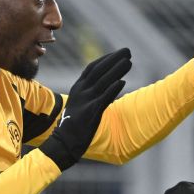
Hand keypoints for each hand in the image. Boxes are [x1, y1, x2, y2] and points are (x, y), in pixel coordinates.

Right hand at [39, 49, 131, 169]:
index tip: (119, 53)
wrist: (63, 142)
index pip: (92, 68)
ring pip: (103, 82)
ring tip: (130, 62)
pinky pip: (103, 99)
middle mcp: (80, 91)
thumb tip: (109, 85)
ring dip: (117, 70)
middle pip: (99, 70)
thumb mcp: (81, 104)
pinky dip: (112, 89)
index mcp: (78, 88)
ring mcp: (85, 101)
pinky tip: (122, 82)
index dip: (106, 59)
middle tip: (128, 51)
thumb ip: (91, 94)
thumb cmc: (74, 125)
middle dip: (114, 59)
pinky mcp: (90, 112)